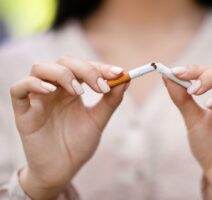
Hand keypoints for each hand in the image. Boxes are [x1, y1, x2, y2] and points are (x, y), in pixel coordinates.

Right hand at [10, 56, 126, 198]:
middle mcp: (55, 90)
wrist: (63, 170)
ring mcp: (38, 99)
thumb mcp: (98, 121)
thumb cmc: (78, 144)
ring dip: (62, 74)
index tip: (119, 73)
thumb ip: (110, 101)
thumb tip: (125, 80)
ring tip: (78, 92)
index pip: (83, 66)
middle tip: (101, 86)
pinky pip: (18, 89)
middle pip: (64, 62)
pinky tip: (51, 91)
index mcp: (72, 89)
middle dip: (86, 70)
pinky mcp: (23, 112)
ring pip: (40, 68)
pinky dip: (33, 84)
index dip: (100, 67)